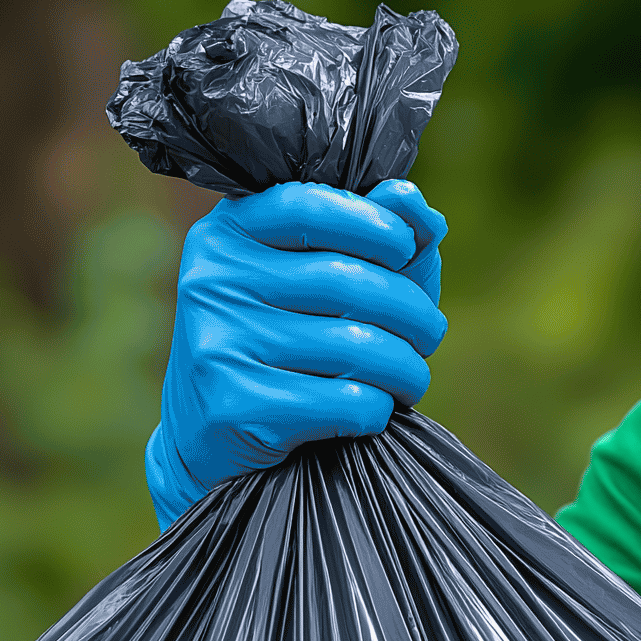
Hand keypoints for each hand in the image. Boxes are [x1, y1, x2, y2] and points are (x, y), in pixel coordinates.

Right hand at [145, 179, 448, 527]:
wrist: (211, 433)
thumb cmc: (280, 342)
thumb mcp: (313, 277)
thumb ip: (370, 236)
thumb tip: (417, 207)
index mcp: (229, 234)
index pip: (309, 207)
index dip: (373, 223)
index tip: (405, 249)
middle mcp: (215, 282)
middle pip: (344, 282)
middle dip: (412, 312)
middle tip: (429, 334)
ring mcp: (220, 343)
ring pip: (354, 347)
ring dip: (406, 368)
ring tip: (411, 377)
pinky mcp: (236, 406)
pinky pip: (344, 401)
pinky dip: (378, 408)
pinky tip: (373, 409)